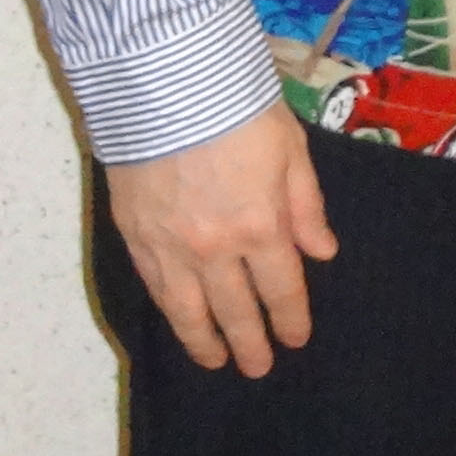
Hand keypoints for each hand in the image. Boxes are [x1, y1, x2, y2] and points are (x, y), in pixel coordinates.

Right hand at [103, 100, 335, 377]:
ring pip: (187, 310)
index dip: (288, 318)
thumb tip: (321, 253)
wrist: (164, 87)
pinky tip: (178, 322)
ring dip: (204, 341)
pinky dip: (168, 311)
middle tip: (258, 368)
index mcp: (260, 227)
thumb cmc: (239, 111)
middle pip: (235, 310)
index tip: (295, 339)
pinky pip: (155, 288)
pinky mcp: (134, 237)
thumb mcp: (291, 152)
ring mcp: (169, 247)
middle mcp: (214, 249)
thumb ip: (306, 207)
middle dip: (250, 342)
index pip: (280, 289)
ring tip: (216, 362)